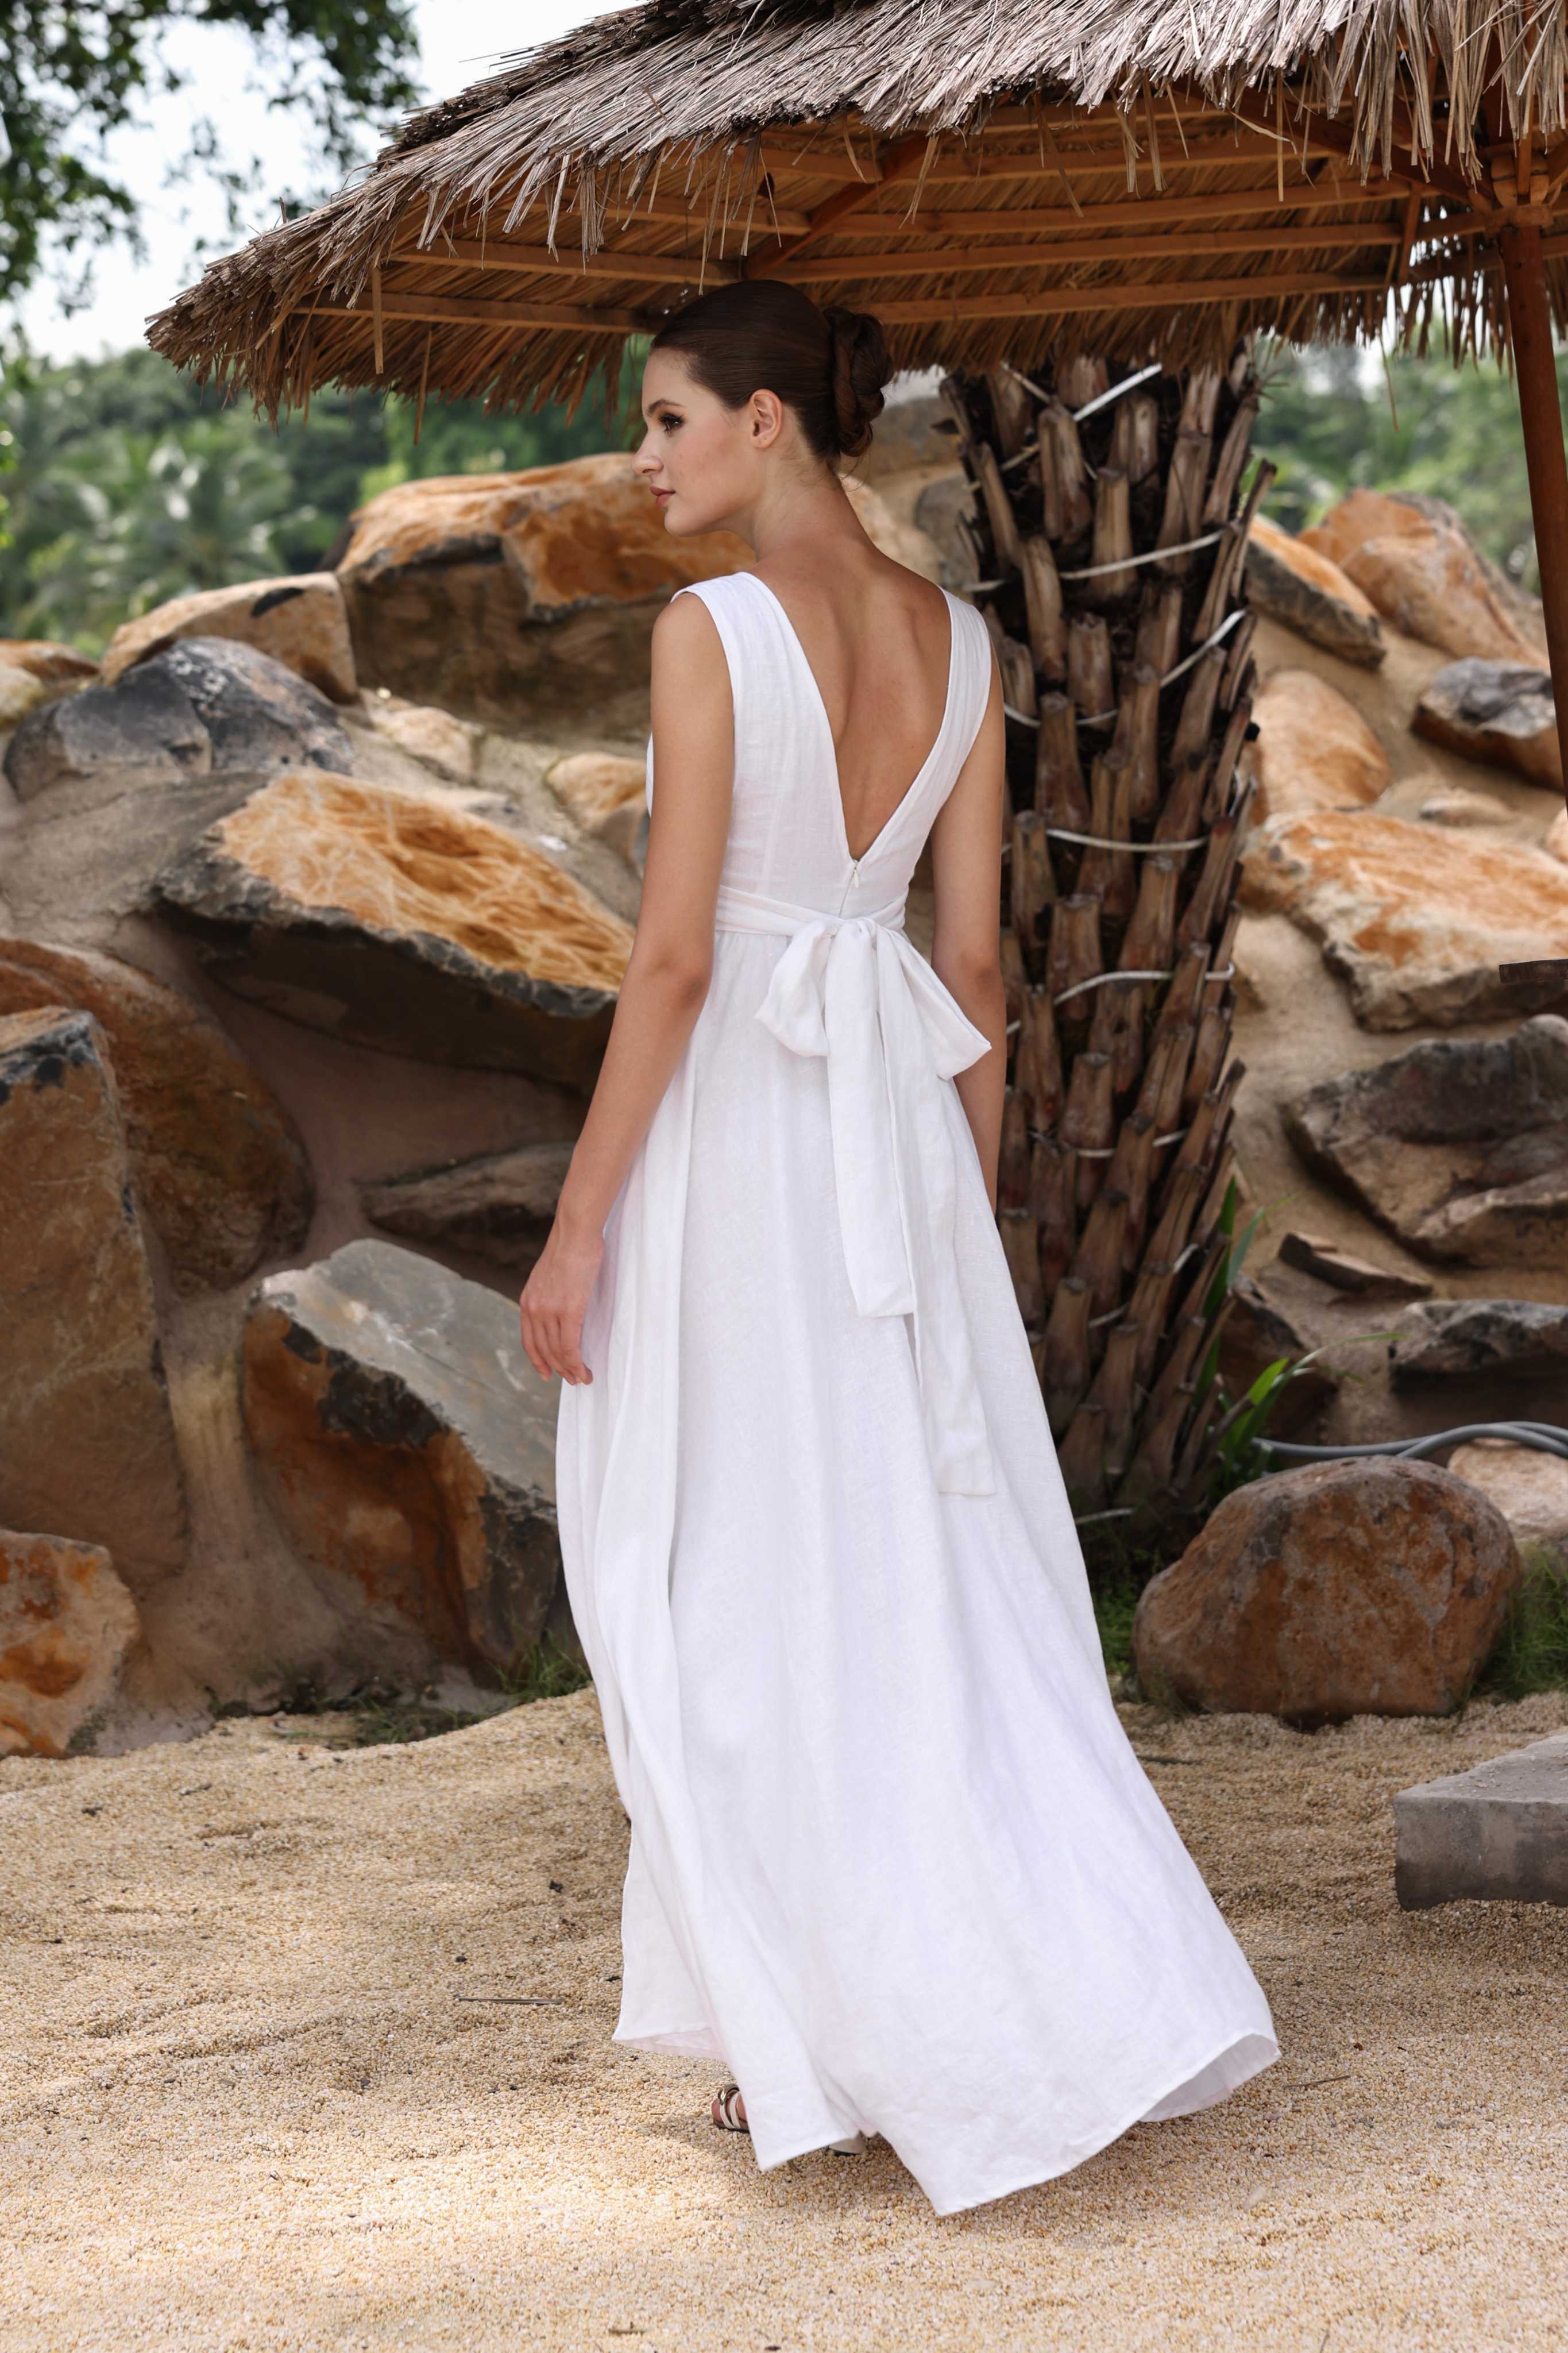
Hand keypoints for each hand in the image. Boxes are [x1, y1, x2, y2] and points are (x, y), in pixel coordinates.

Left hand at [519, 1216, 602, 1384]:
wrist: (574, 1233)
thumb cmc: (570, 1247)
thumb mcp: (550, 1274)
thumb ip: (550, 1293)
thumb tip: (562, 1304)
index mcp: (527, 1301)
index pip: (528, 1340)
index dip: (538, 1360)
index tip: (546, 1372)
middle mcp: (534, 1309)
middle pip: (543, 1350)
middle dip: (558, 1369)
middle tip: (573, 1380)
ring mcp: (550, 1311)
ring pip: (557, 1352)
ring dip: (570, 1370)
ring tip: (583, 1378)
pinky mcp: (569, 1310)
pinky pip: (570, 1345)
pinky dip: (576, 1362)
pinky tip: (584, 1369)